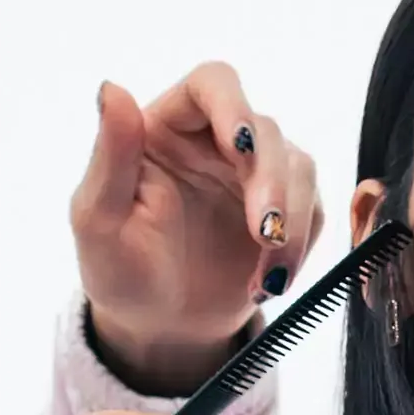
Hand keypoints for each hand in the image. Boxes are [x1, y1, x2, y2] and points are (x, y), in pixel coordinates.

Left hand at [72, 63, 323, 394]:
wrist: (162, 329)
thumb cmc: (120, 274)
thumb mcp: (99, 221)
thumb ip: (110, 157)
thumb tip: (112, 89)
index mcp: (166, 128)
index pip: (212, 86)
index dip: (234, 107)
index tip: (241, 148)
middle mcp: (216, 143)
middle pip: (267, 131)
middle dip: (273, 183)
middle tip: (265, 235)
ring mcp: (254, 178)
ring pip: (300, 169)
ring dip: (294, 221)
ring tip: (268, 274)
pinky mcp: (286, 214)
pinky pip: (314, 214)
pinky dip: (300, 249)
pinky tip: (267, 282)